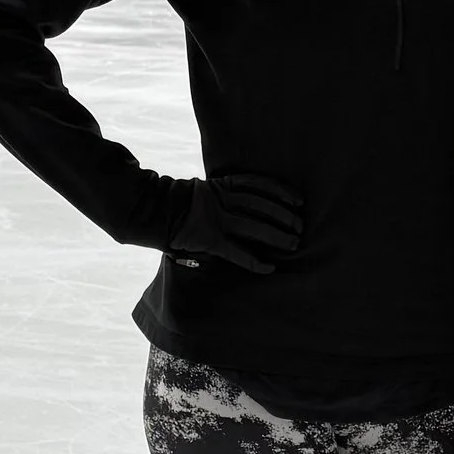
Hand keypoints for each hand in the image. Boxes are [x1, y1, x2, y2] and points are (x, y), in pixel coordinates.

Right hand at [170, 171, 302, 273]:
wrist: (153, 212)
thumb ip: (225, 193)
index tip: (298, 201)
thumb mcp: (204, 191)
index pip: (259, 185)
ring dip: (276, 235)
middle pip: (260, 206)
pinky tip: (269, 268)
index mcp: (222, 186)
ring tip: (293, 243)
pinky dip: (254, 261)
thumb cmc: (180, 203)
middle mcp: (221, 201)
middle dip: (283, 215)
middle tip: (300, 226)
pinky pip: (235, 252)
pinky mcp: (209, 240)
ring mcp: (216, 220)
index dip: (281, 192)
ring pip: (253, 227)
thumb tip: (254, 196)